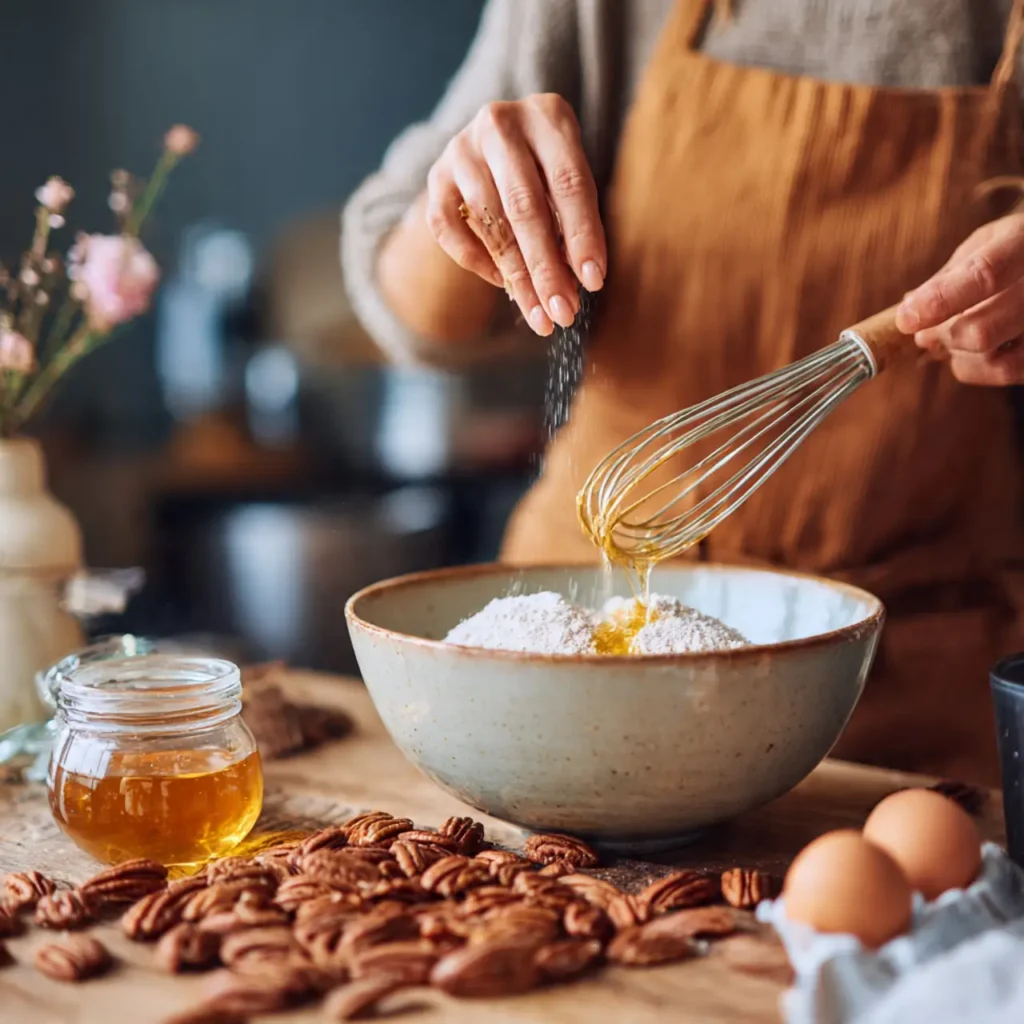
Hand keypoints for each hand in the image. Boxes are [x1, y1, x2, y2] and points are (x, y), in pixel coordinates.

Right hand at [425, 94, 606, 335]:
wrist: (496, 145)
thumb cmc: (548, 170)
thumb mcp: (570, 181)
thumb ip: (576, 221)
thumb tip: (579, 281)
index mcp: (548, 115)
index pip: (569, 183)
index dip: (582, 236)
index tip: (593, 281)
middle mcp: (500, 124)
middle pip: (525, 206)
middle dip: (546, 268)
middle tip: (562, 312)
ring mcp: (462, 148)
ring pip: (489, 222)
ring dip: (516, 277)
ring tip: (538, 314)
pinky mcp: (435, 175)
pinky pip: (449, 229)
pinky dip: (476, 261)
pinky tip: (502, 283)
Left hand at [896, 214, 1023, 384]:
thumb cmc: (1012, 250)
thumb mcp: (983, 244)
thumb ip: (949, 276)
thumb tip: (909, 309)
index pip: (985, 276)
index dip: (939, 301)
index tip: (906, 319)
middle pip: (983, 331)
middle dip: (940, 337)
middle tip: (924, 332)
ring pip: (994, 361)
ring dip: (956, 355)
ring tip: (949, 337)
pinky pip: (1005, 372)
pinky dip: (974, 368)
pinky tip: (969, 352)